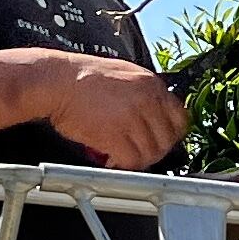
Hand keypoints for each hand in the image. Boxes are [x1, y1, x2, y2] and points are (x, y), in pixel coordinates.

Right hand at [30, 51, 188, 169]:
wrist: (57, 81)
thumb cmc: (83, 78)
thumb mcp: (125, 74)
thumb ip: (145, 93)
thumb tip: (155, 116)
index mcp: (152, 84)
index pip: (181, 119)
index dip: (171, 134)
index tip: (161, 141)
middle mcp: (147, 100)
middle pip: (167, 140)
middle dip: (154, 151)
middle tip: (138, 152)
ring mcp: (132, 118)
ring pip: (151, 153)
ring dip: (137, 160)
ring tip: (122, 156)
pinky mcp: (115, 134)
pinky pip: (131, 161)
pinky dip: (123, 165)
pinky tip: (112, 159)